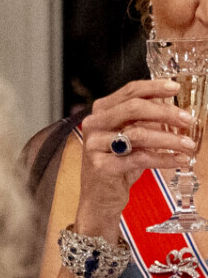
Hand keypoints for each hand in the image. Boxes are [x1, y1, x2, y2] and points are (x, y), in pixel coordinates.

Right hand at [75, 78, 193, 241]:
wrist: (99, 196)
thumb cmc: (117, 163)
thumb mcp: (129, 138)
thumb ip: (144, 121)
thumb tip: (173, 107)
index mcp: (101, 111)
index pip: (129, 91)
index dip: (153, 87)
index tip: (175, 87)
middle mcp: (95, 123)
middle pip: (133, 108)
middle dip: (164, 112)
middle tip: (188, 118)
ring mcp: (95, 144)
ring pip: (138, 134)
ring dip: (168, 138)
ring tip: (188, 144)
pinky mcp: (102, 165)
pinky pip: (139, 158)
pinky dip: (163, 158)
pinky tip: (179, 160)